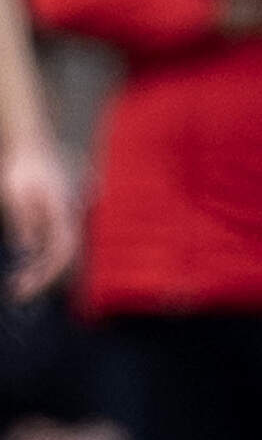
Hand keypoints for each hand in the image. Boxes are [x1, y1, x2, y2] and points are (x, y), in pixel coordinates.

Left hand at [0, 138, 72, 301]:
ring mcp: (63, 218)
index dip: (45, 274)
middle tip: (18, 293)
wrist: (29, 146)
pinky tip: (26, 264)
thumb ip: (23, 219)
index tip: (24, 287)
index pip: (60, 253)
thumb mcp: (15, 192)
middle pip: (60, 257)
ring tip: (20, 282)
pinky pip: (51, 244)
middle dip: (41, 278)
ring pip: (57, 253)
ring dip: (40, 270)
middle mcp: (67, 219)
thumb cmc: (22, 167)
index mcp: (61, 215)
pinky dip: (39, 258)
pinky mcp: (55, 217)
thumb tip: (27, 248)